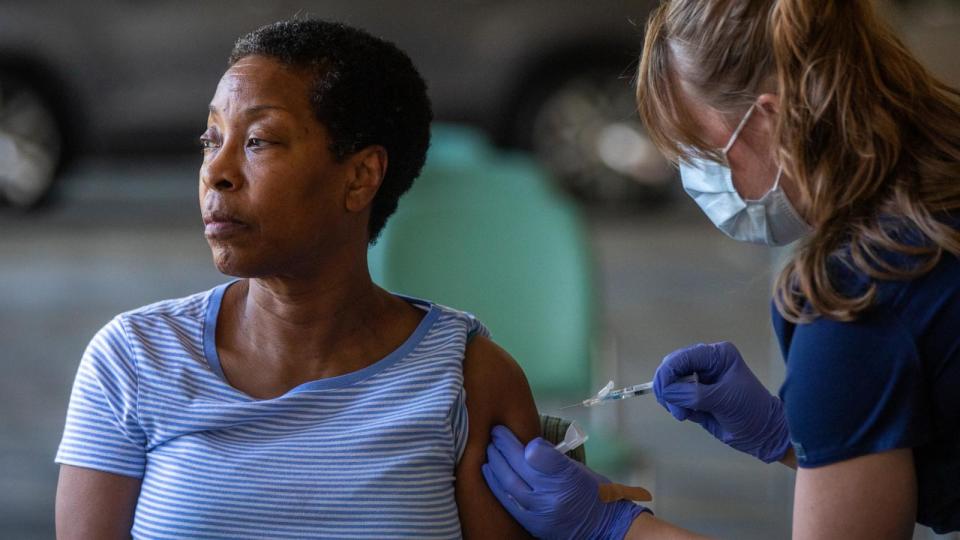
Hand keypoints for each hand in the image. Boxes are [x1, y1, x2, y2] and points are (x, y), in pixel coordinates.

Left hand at [481, 425, 647, 539]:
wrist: (603, 527)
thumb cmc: (592, 492)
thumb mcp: (577, 468)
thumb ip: (552, 457)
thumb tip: (527, 445)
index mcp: (567, 476)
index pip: (535, 453)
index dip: (514, 441)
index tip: (502, 429)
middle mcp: (553, 495)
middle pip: (519, 467)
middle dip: (502, 449)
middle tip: (493, 435)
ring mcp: (542, 512)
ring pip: (510, 484)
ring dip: (495, 465)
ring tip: (489, 452)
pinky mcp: (534, 525)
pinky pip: (509, 503)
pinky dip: (496, 486)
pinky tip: (489, 474)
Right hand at [653, 341, 789, 462]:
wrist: (762, 434)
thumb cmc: (750, 411)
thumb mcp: (724, 400)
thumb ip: (694, 394)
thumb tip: (666, 391)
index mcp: (717, 355)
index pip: (683, 357)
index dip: (668, 373)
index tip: (663, 393)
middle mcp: (705, 363)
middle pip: (672, 368)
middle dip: (669, 389)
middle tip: (678, 410)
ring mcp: (699, 379)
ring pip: (670, 383)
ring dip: (672, 400)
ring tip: (685, 415)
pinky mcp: (694, 395)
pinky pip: (674, 397)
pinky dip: (675, 406)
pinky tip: (688, 415)